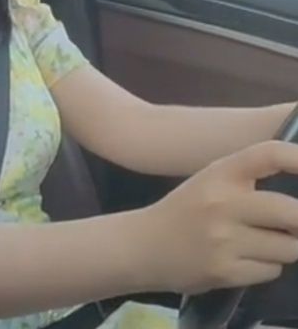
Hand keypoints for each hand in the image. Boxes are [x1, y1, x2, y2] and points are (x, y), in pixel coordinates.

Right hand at [143, 140, 297, 293]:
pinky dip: (266, 267)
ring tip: (262, 243)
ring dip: (285, 247)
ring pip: (289, 247)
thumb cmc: (186, 210)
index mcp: (219, 173)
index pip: (269, 154)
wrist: (144, 245)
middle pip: (293, 212)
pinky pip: (272, 270)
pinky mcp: (224, 272)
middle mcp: (222, 203)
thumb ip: (250, 180)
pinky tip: (244, 260)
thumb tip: (297, 201)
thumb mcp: (211, 182)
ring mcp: (223, 239)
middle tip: (289, 225)